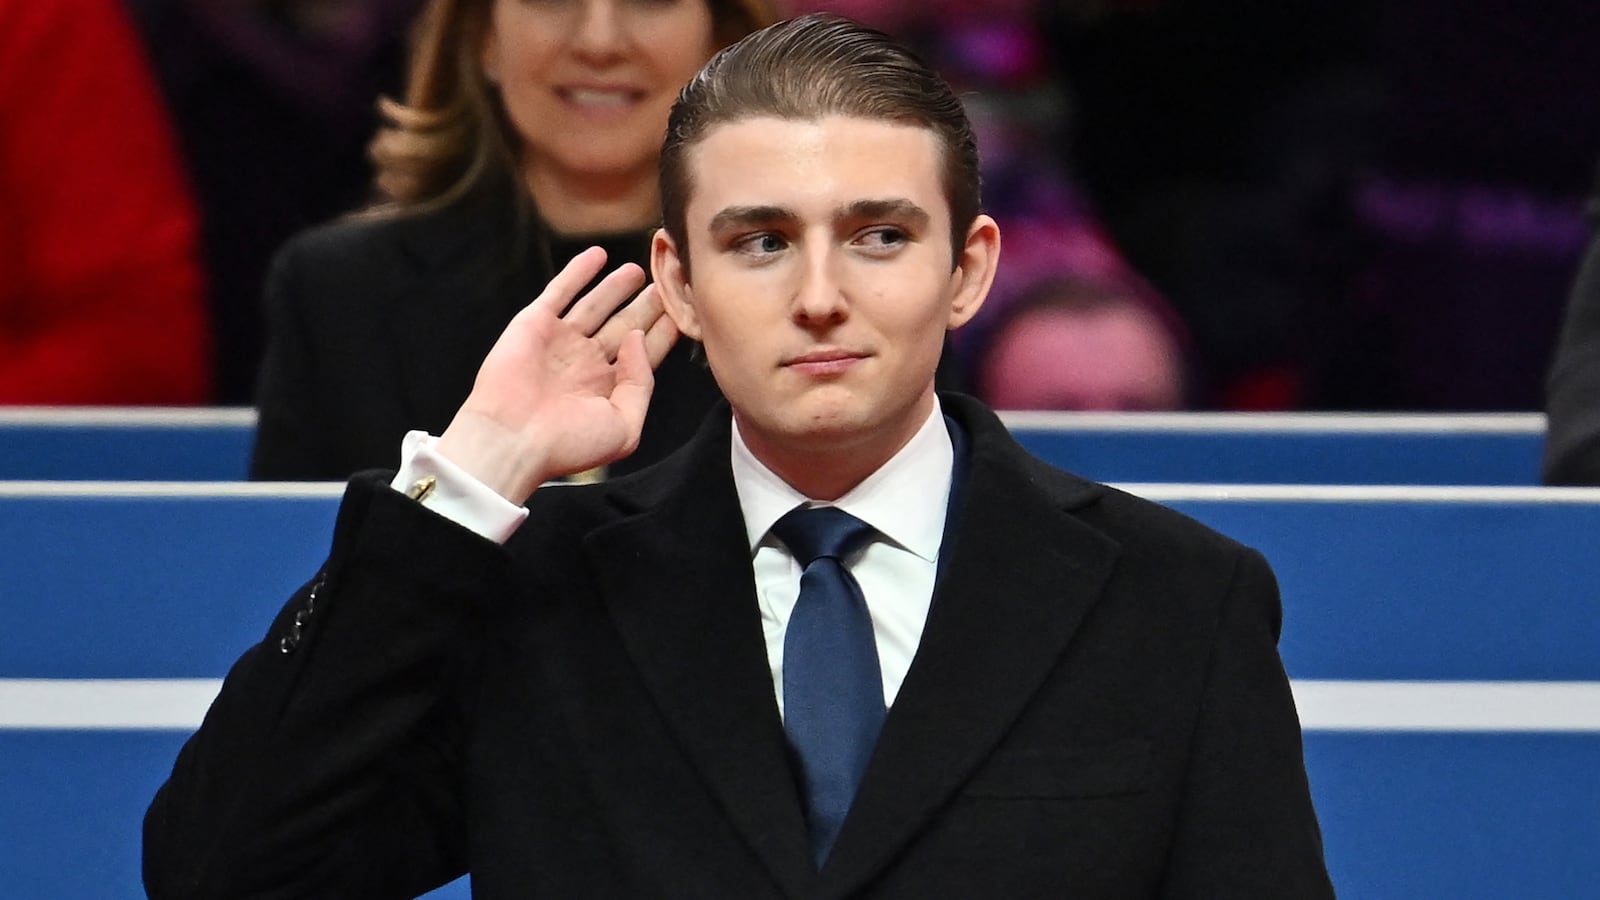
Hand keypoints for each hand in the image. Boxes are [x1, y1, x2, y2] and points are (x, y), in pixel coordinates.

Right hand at [436, 247, 679, 502]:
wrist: (513, 440)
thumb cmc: (568, 444)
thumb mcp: (625, 426)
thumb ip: (642, 382)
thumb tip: (639, 338)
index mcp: (608, 389)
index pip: (644, 354)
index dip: (663, 333)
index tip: (683, 311)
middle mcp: (586, 363)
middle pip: (624, 325)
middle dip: (646, 306)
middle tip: (668, 282)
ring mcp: (561, 341)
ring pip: (596, 305)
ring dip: (617, 286)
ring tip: (640, 270)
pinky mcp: (535, 324)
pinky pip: (560, 291)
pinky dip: (579, 272)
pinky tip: (598, 255)